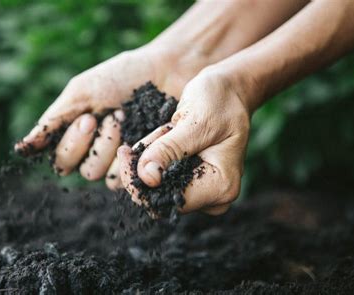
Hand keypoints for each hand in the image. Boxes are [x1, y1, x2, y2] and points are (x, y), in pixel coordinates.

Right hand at [14, 46, 203, 188]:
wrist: (165, 71)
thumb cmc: (122, 76)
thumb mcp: (82, 92)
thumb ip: (53, 121)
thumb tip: (22, 149)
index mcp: (77, 135)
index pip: (61, 160)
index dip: (73, 144)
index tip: (89, 117)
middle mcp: (95, 151)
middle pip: (81, 170)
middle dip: (95, 144)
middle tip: (114, 117)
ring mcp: (119, 159)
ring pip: (103, 176)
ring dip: (113, 147)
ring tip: (128, 119)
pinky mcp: (141, 163)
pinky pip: (126, 176)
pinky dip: (132, 155)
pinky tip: (145, 133)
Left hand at [117, 69, 251, 214]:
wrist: (230, 90)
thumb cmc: (220, 100)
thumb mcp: (194, 121)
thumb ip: (169, 150)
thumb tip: (147, 178)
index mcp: (221, 186)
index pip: (169, 201)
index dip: (139, 183)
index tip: (124, 153)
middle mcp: (214, 196)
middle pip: (160, 197)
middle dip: (145, 165)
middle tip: (149, 135)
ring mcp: (202, 190)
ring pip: (156, 185)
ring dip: (151, 155)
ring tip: (168, 127)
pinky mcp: (191, 180)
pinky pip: (160, 174)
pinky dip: (155, 153)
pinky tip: (166, 132)